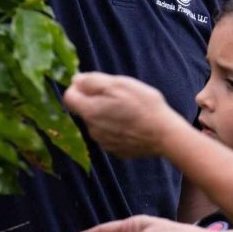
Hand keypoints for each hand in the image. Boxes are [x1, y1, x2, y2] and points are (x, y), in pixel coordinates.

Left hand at [63, 73, 188, 159]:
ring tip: (129, 111)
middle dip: (96, 101)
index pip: (68, 97)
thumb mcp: (119, 84)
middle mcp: (92, 129)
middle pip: (85, 110)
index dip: (79, 88)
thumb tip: (75, 80)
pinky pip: (109, 135)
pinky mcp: (115, 150)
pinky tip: (132, 125)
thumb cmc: (144, 105)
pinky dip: (117, 129)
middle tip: (119, 96)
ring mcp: (103, 143)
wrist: (164, 135)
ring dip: (107, 115)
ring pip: (98, 123)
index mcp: (89, 111)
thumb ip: (93, 81)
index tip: (94, 84)